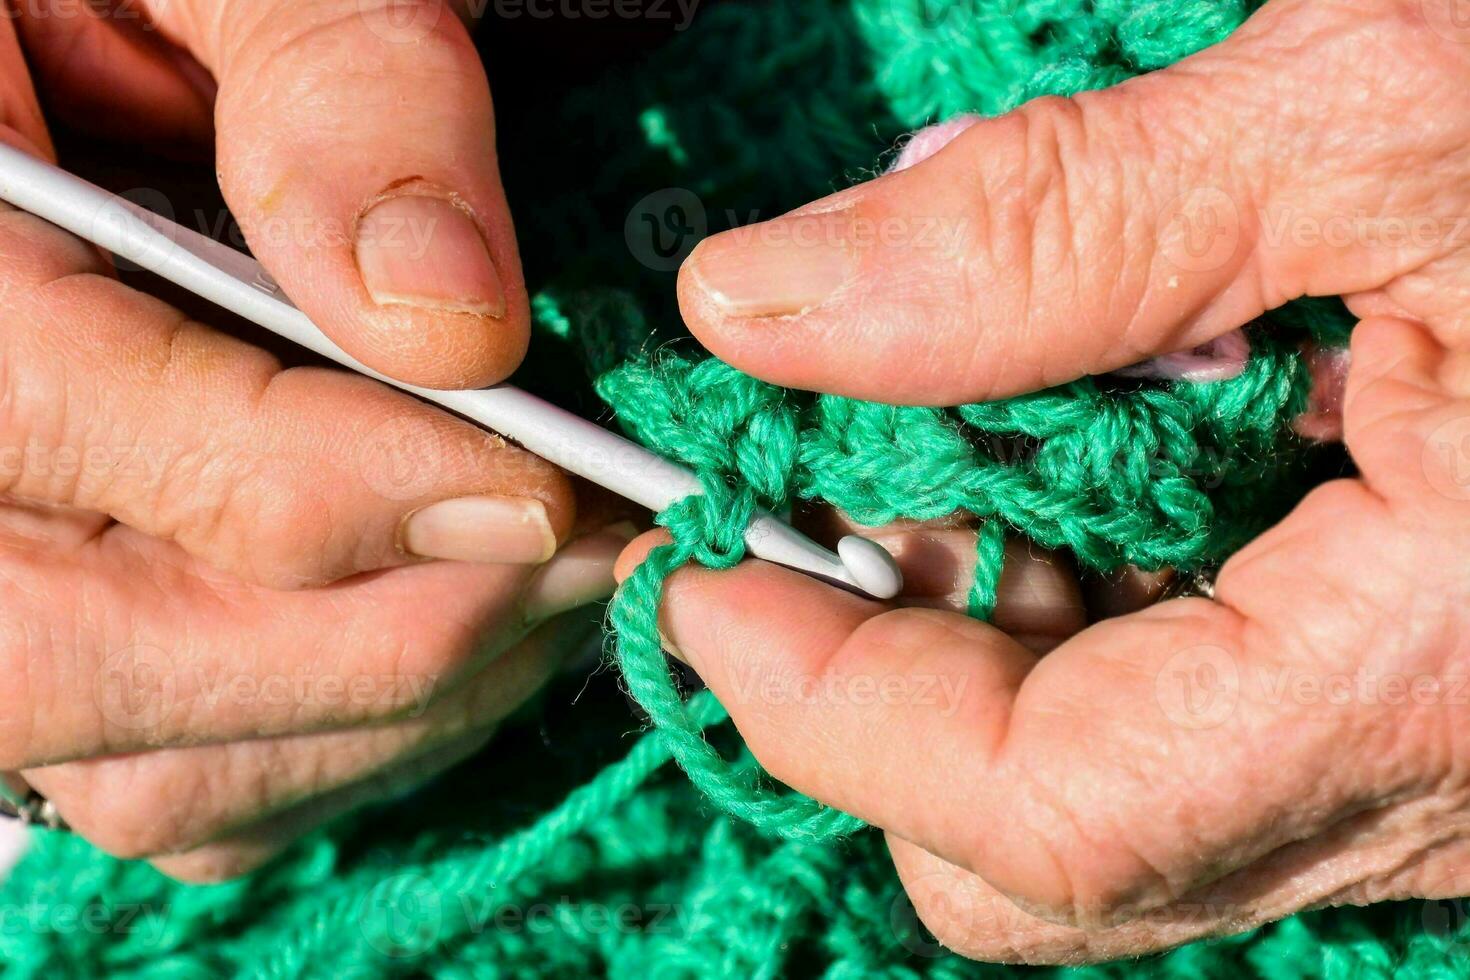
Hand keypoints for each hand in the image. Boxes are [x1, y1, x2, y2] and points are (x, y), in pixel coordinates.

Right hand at [0, 1, 621, 879]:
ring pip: (153, 764)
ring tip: (551, 585)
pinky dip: (343, 747)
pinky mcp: (60, 655)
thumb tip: (450, 321)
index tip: (553, 488)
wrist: (92, 58)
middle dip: (395, 626)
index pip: (70, 427)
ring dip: (393, 703)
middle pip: (100, 656)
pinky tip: (452, 627)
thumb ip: (334, 96)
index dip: (341, 487)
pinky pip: (182, 787)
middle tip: (595, 549)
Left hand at [624, 0, 1469, 960]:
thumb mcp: (1389, 112)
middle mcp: (1467, 778)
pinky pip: (1224, 728)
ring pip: (1134, 799)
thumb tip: (766, 306)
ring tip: (969, 465)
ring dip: (998, 651)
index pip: (1044, 815)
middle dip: (899, 694)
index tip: (702, 586)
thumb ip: (1055, 231)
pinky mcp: (1458, 697)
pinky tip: (1115, 466)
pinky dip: (1111, 621)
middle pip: (1064, 850)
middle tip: (827, 511)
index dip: (830, 709)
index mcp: (1453, 676)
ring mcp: (1466, 757)